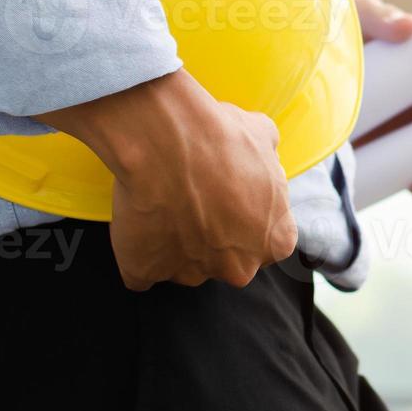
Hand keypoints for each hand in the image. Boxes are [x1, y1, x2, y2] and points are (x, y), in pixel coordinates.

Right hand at [38, 68, 295, 290]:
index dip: (246, 219)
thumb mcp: (263, 135)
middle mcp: (239, 268)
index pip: (267, 244)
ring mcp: (192, 275)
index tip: (229, 199)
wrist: (168, 141)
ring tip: (164, 203)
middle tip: (195, 200)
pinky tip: (138, 220)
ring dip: (175, 244)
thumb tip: (263, 155)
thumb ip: (269, 160)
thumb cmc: (221, 139)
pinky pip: (141, 271)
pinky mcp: (146, 272)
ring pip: (184, 267)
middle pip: (227, 262)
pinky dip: (137, 252)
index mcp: (274, 241)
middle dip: (213, 238)